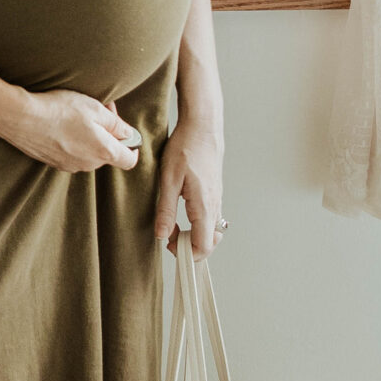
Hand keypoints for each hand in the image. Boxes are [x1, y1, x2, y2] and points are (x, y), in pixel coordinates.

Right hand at [4, 90, 141, 174]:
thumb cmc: (60, 110)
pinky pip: (71, 153)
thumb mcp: (95, 109)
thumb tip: (129, 134)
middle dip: (107, 134)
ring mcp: (69, 165)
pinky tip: (61, 124)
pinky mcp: (53, 162)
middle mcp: (88, 164)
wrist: (21, 118)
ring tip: (77, 114)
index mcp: (103, 152)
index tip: (130, 137)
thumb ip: (116, 124)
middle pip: (107, 153)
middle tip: (100, 109)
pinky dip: (72, 141)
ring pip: (88, 153)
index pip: (129, 161)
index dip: (133, 148)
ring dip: (89, 137)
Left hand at [154, 119, 223, 252]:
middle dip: (191, 248)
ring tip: (174, 227)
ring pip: (212, 231)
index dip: (187, 253)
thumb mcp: (169, 179)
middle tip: (170, 238)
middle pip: (211, 242)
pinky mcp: (215, 193)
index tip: (169, 245)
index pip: (204, 245)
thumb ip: (166, 210)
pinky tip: (182, 214)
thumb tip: (162, 235)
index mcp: (204, 205)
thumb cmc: (186, 147)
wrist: (203, 126)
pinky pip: (211, 218)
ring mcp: (217, 199)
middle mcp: (215, 205)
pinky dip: (198, 225)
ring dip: (194, 236)